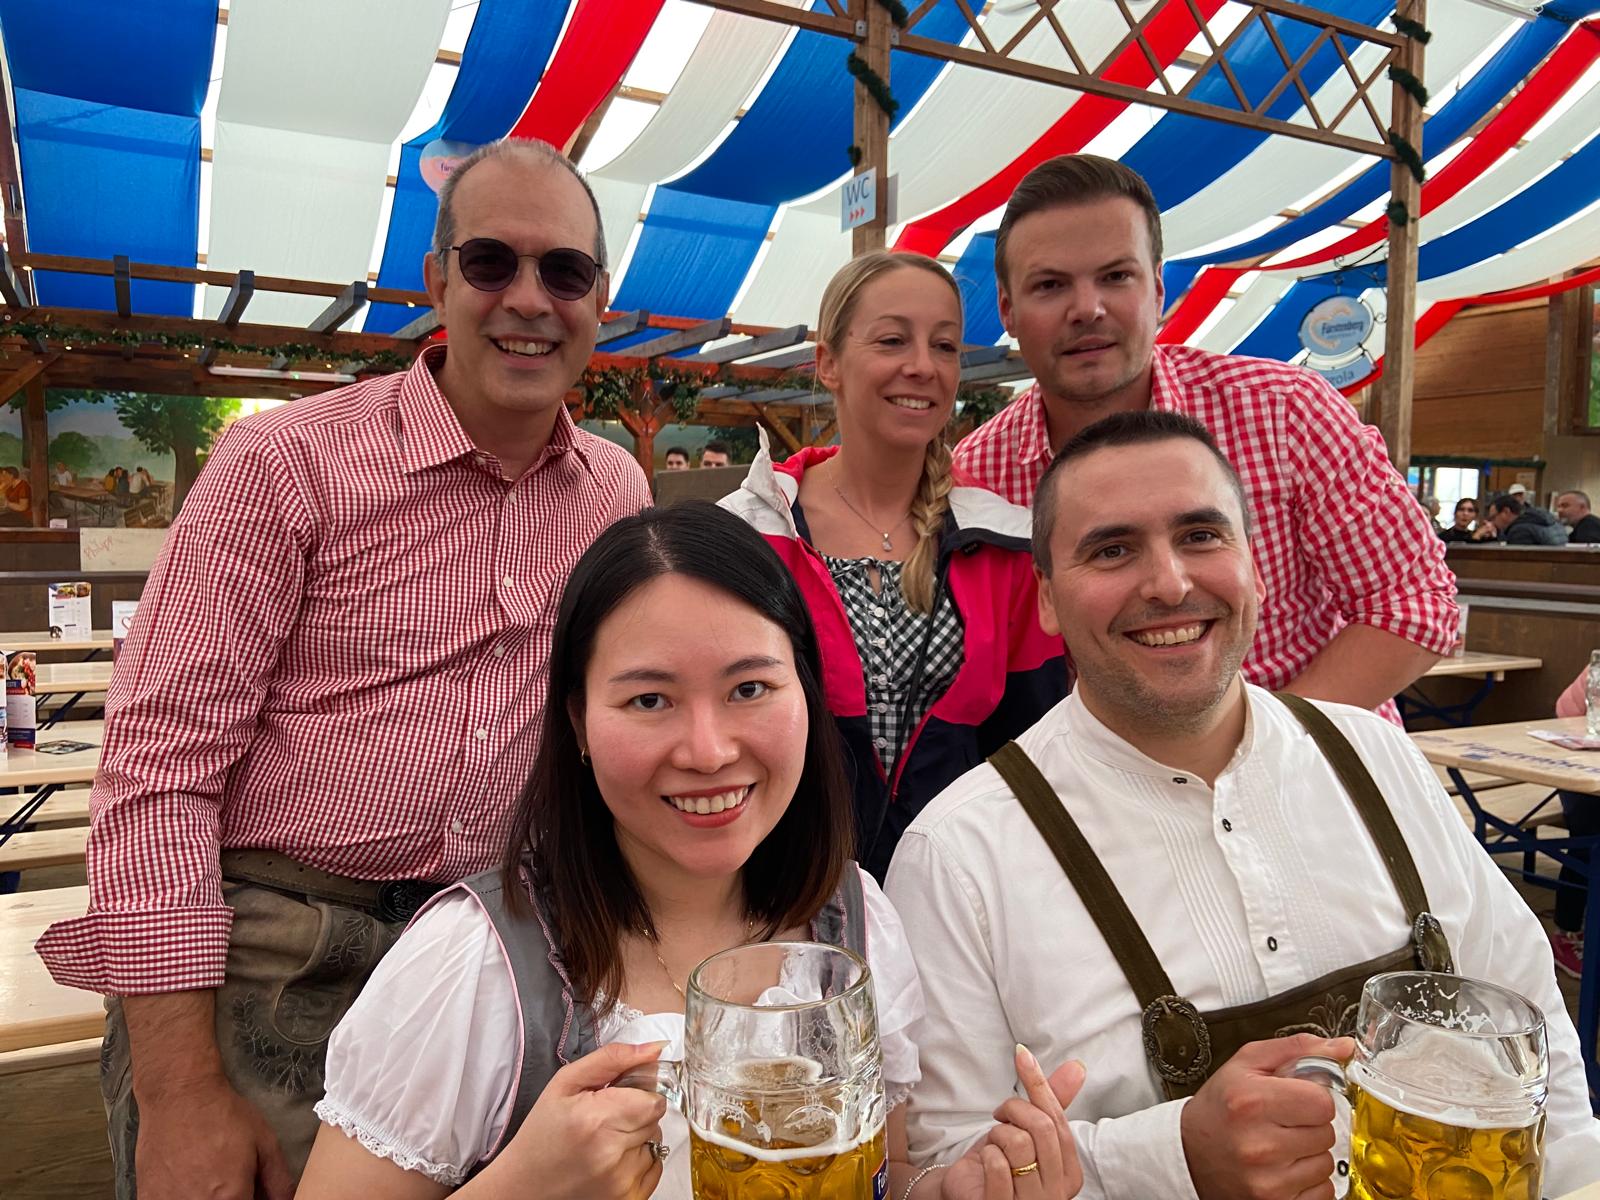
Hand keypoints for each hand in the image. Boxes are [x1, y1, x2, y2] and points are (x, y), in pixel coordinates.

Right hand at [134, 1071, 292, 1199]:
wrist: (179, 1097)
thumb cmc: (223, 1116)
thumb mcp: (265, 1143)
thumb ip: (278, 1182)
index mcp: (231, 1197)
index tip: (249, 1190)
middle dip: (230, 1198)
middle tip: (227, 1179)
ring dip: (205, 1197)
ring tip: (205, 1175)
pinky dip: (181, 1197)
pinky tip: (186, 1180)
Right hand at [484, 1040, 669, 1199]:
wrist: (524, 1184)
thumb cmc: (542, 1132)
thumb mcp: (566, 1083)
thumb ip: (612, 1059)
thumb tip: (654, 1049)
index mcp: (596, 1119)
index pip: (653, 1099)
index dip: (638, 1092)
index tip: (619, 1094)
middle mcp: (611, 1152)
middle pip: (654, 1118)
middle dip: (636, 1111)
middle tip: (607, 1116)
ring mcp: (621, 1180)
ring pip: (655, 1141)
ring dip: (637, 1136)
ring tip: (605, 1139)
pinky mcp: (627, 1198)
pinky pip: (654, 1166)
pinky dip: (638, 1160)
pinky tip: (612, 1159)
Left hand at [940, 1045, 1085, 1199]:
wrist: (968, 1191)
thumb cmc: (1001, 1163)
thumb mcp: (1027, 1131)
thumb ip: (1052, 1102)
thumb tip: (1077, 1067)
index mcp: (1069, 1173)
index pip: (1059, 1120)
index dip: (1038, 1085)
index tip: (1022, 1055)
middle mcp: (1056, 1193)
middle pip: (1042, 1128)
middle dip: (1014, 1110)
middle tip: (1001, 1116)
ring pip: (1019, 1144)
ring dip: (998, 1136)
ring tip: (995, 1145)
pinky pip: (998, 1165)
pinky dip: (987, 1154)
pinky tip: (986, 1162)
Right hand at [1180, 1034, 1352, 1199]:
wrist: (1189, 1154)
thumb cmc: (1219, 1108)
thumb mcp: (1247, 1064)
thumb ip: (1297, 1050)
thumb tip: (1343, 1047)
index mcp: (1252, 1102)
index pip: (1322, 1102)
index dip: (1314, 1097)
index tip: (1297, 1098)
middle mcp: (1259, 1145)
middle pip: (1327, 1133)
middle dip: (1310, 1125)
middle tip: (1283, 1121)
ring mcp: (1268, 1180)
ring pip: (1327, 1163)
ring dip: (1311, 1153)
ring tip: (1280, 1145)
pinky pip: (1324, 1191)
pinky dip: (1309, 1180)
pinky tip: (1284, 1167)